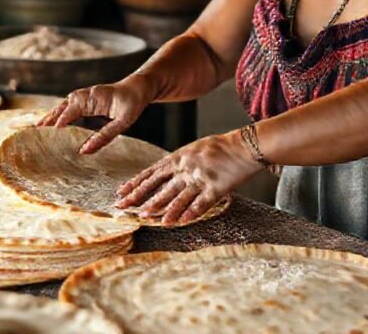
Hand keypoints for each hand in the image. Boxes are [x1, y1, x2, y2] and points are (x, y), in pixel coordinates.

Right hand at [38, 74, 155, 153]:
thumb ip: (105, 136)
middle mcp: (84, 95)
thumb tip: (84, 151)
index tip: (47, 134)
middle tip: (34, 132)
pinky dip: (58, 114)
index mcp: (91, 98)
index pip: (70, 111)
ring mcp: (84, 96)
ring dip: (50, 116)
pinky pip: (68, 106)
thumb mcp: (123, 122)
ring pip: (62, 106)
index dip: (58, 123)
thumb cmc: (133, 103)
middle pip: (61, 108)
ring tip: (38, 128)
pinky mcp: (85, 100)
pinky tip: (52, 122)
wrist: (139, 87)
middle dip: (48, 119)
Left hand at [115, 130, 264, 224]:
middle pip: (158, 185)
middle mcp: (186, 168)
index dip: (136, 183)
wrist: (246, 146)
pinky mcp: (216, 188)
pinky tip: (179, 222)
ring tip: (145, 217)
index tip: (121, 192)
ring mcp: (201, 178)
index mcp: (179, 157)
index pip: (152, 172)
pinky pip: (201, 204)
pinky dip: (189, 213)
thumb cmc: (221, 147)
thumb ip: (180, 161)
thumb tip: (164, 172)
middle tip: (123, 207)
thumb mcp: (195, 149)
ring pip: (176, 196)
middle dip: (139, 197)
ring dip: (159, 208)